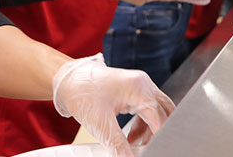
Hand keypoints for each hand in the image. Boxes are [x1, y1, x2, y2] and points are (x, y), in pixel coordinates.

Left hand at [53, 54, 173, 156]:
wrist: (67, 81)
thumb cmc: (82, 94)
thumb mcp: (101, 125)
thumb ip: (119, 145)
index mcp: (139, 88)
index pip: (160, 117)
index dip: (159, 138)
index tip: (154, 151)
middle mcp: (143, 84)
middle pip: (164, 112)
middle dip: (158, 134)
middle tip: (148, 149)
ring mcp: (139, 85)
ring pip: (157, 111)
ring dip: (150, 131)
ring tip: (134, 146)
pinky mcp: (133, 90)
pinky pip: (147, 109)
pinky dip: (143, 125)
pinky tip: (130, 138)